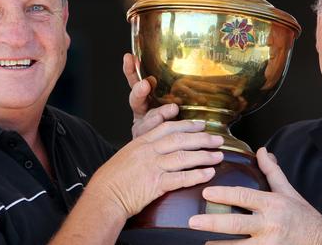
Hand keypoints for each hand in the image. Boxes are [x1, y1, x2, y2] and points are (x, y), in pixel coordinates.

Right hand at [86, 120, 224, 218]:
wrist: (103, 197)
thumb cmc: (111, 180)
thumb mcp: (126, 156)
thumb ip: (143, 150)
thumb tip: (158, 148)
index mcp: (141, 142)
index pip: (168, 128)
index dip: (187, 125)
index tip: (201, 125)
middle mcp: (148, 151)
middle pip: (180, 139)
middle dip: (202, 138)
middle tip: (217, 138)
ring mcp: (152, 167)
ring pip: (183, 157)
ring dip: (204, 156)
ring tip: (218, 156)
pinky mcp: (155, 184)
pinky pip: (181, 178)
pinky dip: (196, 175)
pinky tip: (208, 173)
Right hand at [124, 52, 174, 137]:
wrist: (169, 153)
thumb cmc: (175, 122)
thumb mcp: (174, 100)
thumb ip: (176, 89)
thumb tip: (178, 67)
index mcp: (142, 101)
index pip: (134, 82)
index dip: (130, 70)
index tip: (129, 57)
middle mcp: (141, 113)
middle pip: (136, 101)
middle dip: (139, 92)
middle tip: (145, 85)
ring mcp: (144, 129)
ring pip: (148, 121)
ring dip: (158, 114)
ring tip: (172, 109)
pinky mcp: (152, 145)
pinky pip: (158, 139)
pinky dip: (166, 135)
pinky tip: (174, 132)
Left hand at [188, 148, 321, 244]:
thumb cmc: (306, 219)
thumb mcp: (290, 193)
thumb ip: (272, 172)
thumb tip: (261, 151)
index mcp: (273, 204)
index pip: (245, 197)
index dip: (224, 194)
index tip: (206, 192)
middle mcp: (270, 225)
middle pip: (237, 224)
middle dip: (213, 223)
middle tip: (193, 221)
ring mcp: (270, 244)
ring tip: (203, 244)